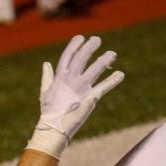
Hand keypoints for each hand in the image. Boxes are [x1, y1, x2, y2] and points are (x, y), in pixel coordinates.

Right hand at [26, 35, 123, 158]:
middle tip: (97, 39)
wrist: (54, 127)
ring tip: (112, 54)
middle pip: (82, 58)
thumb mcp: (45, 91)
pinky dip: (113, 80)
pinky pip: (104, 87)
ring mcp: (81, 88)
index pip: (68, 56)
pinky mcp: (90, 98)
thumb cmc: (49, 111)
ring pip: (95, 69)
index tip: (81, 38)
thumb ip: (47, 76)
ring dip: (104, 60)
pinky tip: (120, 74)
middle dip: (90, 47)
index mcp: (60, 77)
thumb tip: (46, 64)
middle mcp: (70, 80)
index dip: (74, 45)